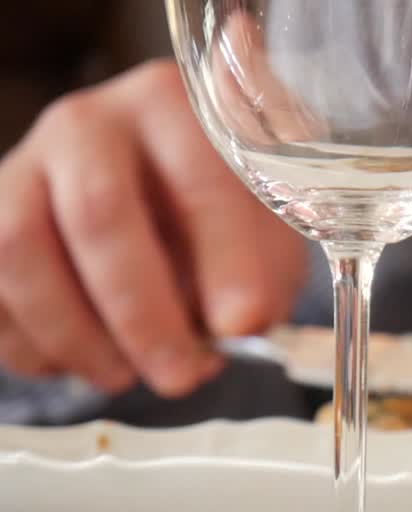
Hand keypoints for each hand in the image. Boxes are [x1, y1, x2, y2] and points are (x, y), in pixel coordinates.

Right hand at [0, 60, 305, 397]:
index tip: (243, 324)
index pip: (196, 179)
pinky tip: (78, 362)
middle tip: (179, 375)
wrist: (158, 203)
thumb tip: (241, 324)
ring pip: (20, 249)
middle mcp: (89, 124)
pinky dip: (29, 344)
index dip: (224, 259)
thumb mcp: (262, 239)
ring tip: (125, 374)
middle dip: (141, 313)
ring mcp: (24, 166)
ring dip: (75, 334)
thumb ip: (259, 277)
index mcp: (173, 109)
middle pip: (97, 213)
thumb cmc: (218, 220)